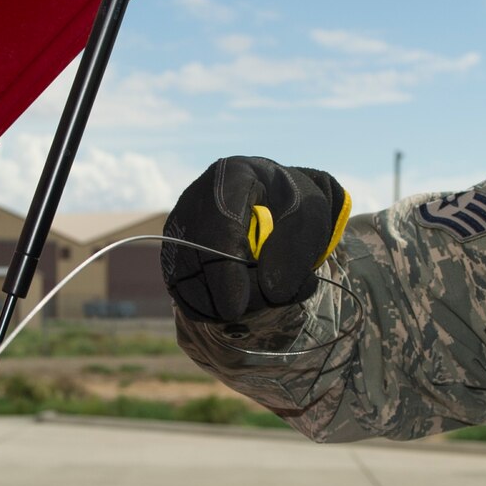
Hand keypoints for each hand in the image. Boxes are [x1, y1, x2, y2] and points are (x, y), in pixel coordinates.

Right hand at [162, 156, 350, 322]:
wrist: (275, 204)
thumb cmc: (295, 207)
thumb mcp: (310, 219)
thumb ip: (295, 251)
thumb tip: (273, 291)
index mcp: (231, 177)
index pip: (218, 228)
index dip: (224, 271)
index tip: (236, 307)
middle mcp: (194, 200)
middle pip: (199, 261)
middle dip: (234, 293)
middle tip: (273, 298)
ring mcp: (179, 228)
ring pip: (187, 282)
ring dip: (224, 304)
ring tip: (262, 292)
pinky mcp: (174, 253)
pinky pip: (183, 293)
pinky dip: (212, 307)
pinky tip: (240, 297)